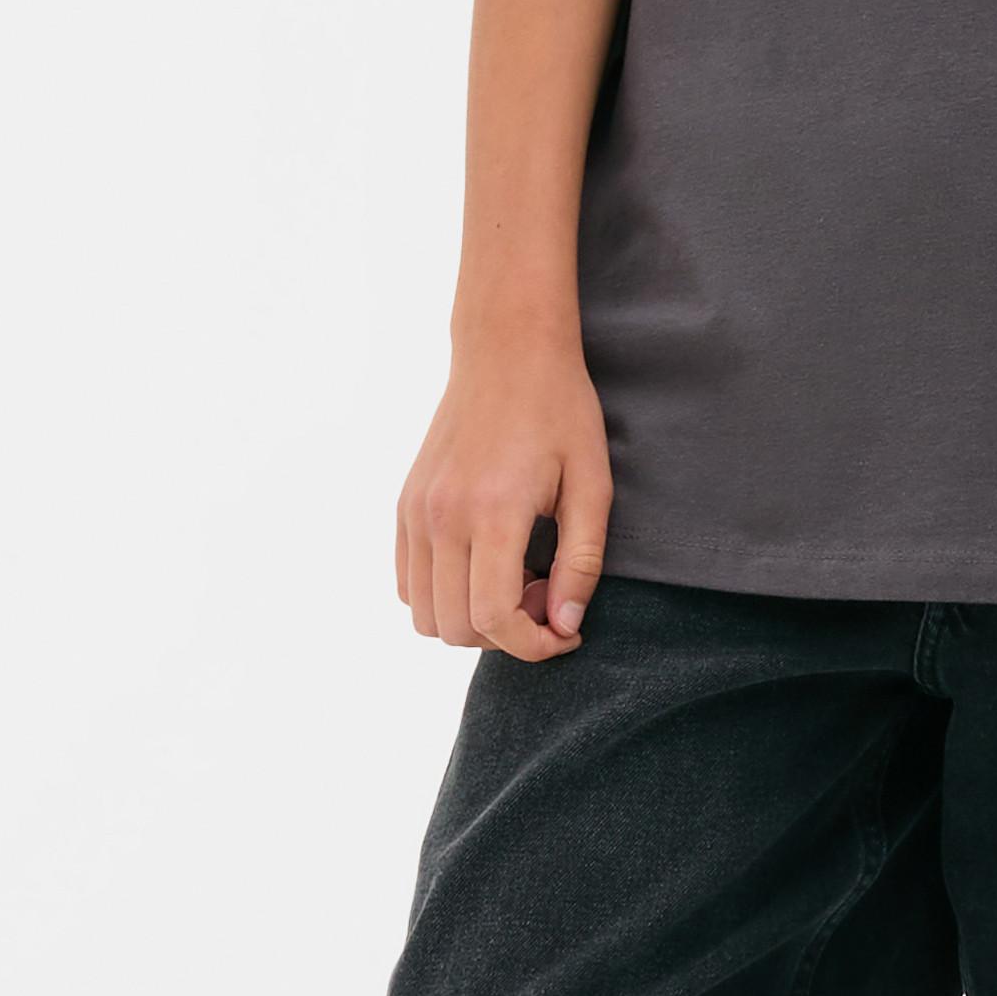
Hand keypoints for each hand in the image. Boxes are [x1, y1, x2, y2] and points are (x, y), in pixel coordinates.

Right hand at [397, 325, 613, 660]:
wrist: (506, 350)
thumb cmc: (560, 410)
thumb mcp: (593, 483)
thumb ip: (582, 561)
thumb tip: (564, 626)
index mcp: (493, 511)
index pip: (493, 618)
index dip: (533, 645)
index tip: (567, 633)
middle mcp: (442, 516)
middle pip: (456, 627)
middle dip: (507, 635)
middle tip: (549, 592)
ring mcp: (415, 512)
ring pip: (424, 614)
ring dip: (472, 618)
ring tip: (517, 577)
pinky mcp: (404, 506)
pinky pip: (406, 583)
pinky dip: (443, 595)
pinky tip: (487, 563)